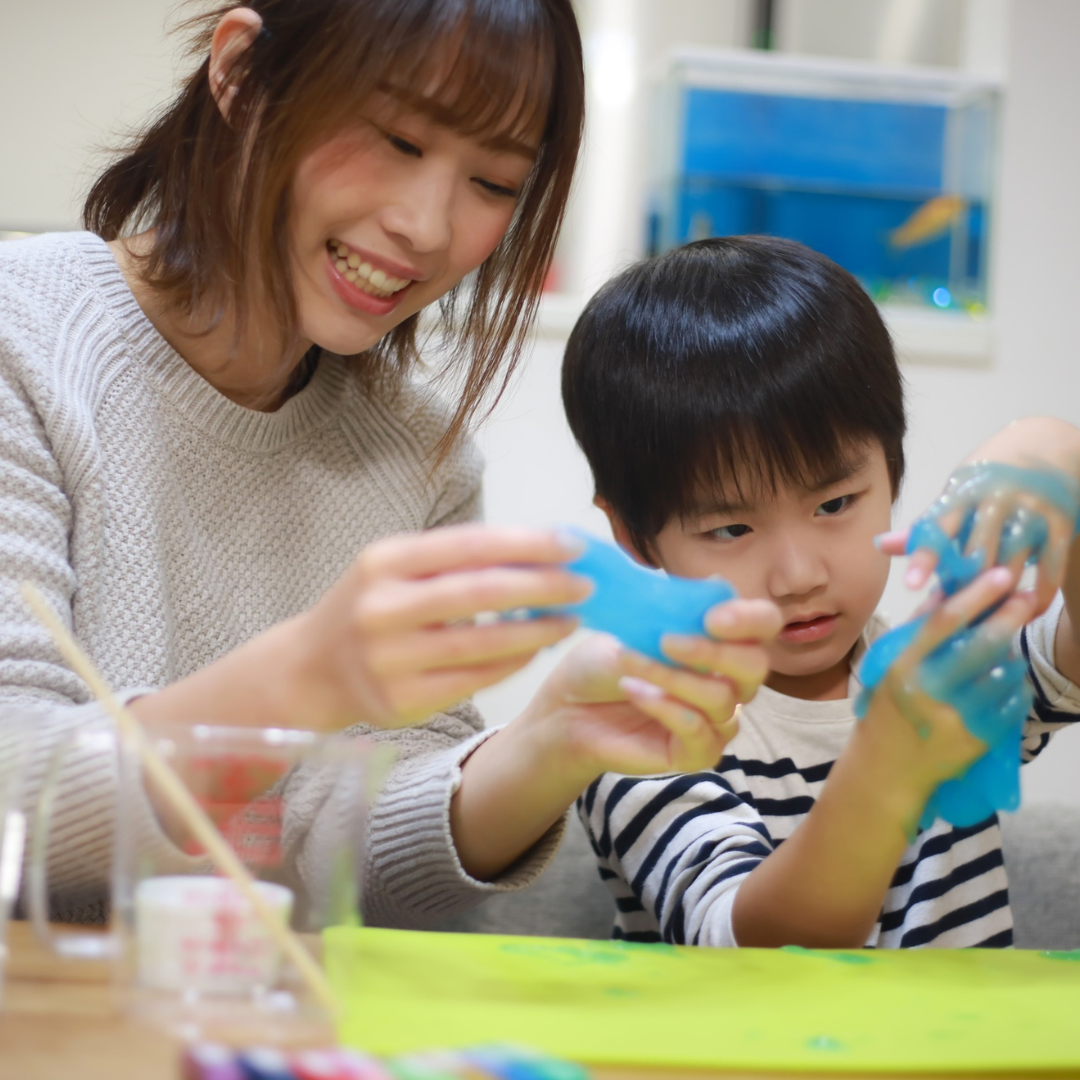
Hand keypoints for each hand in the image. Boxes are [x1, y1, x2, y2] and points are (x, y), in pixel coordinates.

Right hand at [283, 524, 589, 729]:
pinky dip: (513, 662)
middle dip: (543, 586)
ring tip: (572, 618)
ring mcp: (390, 660)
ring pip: (483, 643)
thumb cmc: (371, 607)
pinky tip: (536, 648)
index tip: (574, 544)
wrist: (310, 670)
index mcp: (385, 561)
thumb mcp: (396, 569)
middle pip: (482, 592)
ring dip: (537, 629)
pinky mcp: (402, 701)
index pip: (470, 545)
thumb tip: (538, 548)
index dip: (527, 543)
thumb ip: (456, 559)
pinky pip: (474, 679)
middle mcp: (382, 608)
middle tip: (586, 584)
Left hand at [525, 598, 780, 779]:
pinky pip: (701, 733)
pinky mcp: (696, 753)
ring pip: (722, 700)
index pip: (763, 624)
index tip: (712, 617)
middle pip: (754, 667)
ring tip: (629, 662)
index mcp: (721, 640)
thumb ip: (676, 610)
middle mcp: (728, 680)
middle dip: (713, 652)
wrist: (566, 708)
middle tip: (667, 641)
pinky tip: (636, 692)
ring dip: (672, 677)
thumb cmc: (602, 662)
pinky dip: (666, 708)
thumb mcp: (634, 625)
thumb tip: (713, 586)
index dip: (748, 619)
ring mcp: (716, 719)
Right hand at [855, 566, 1031, 813]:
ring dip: (1013, 653)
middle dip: (1008, 616)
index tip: (1001, 575)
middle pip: (979, 646)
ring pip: (1001, 675)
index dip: (975, 595)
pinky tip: (1007, 679)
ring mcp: (954, 719)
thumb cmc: (886, 707)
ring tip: (1010, 645)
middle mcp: (927, 692)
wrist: (885, 768)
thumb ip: (917, 628)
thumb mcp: (889, 664)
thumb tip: (944, 588)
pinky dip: (1014, 687)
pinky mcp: (976, 741)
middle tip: (1028, 596)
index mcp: (902, 666)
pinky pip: (1010, 704)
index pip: (942, 623)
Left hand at [879, 418, 1079, 616]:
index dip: (924, 557)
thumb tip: (880, 546)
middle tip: (947, 617)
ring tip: (980, 621)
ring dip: (994, 599)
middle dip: (961, 590)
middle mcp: (996, 501)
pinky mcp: (1061, 525)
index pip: (938, 527)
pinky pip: (1049, 572)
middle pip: (975, 557)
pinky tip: (1023, 612)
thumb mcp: (956, 493)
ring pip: (1009, 568)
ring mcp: (1031, 513)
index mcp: (962, 493)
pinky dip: (1035, 598)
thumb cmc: (988, 479)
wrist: (1049, 446)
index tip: (910, 585)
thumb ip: (925, 525)